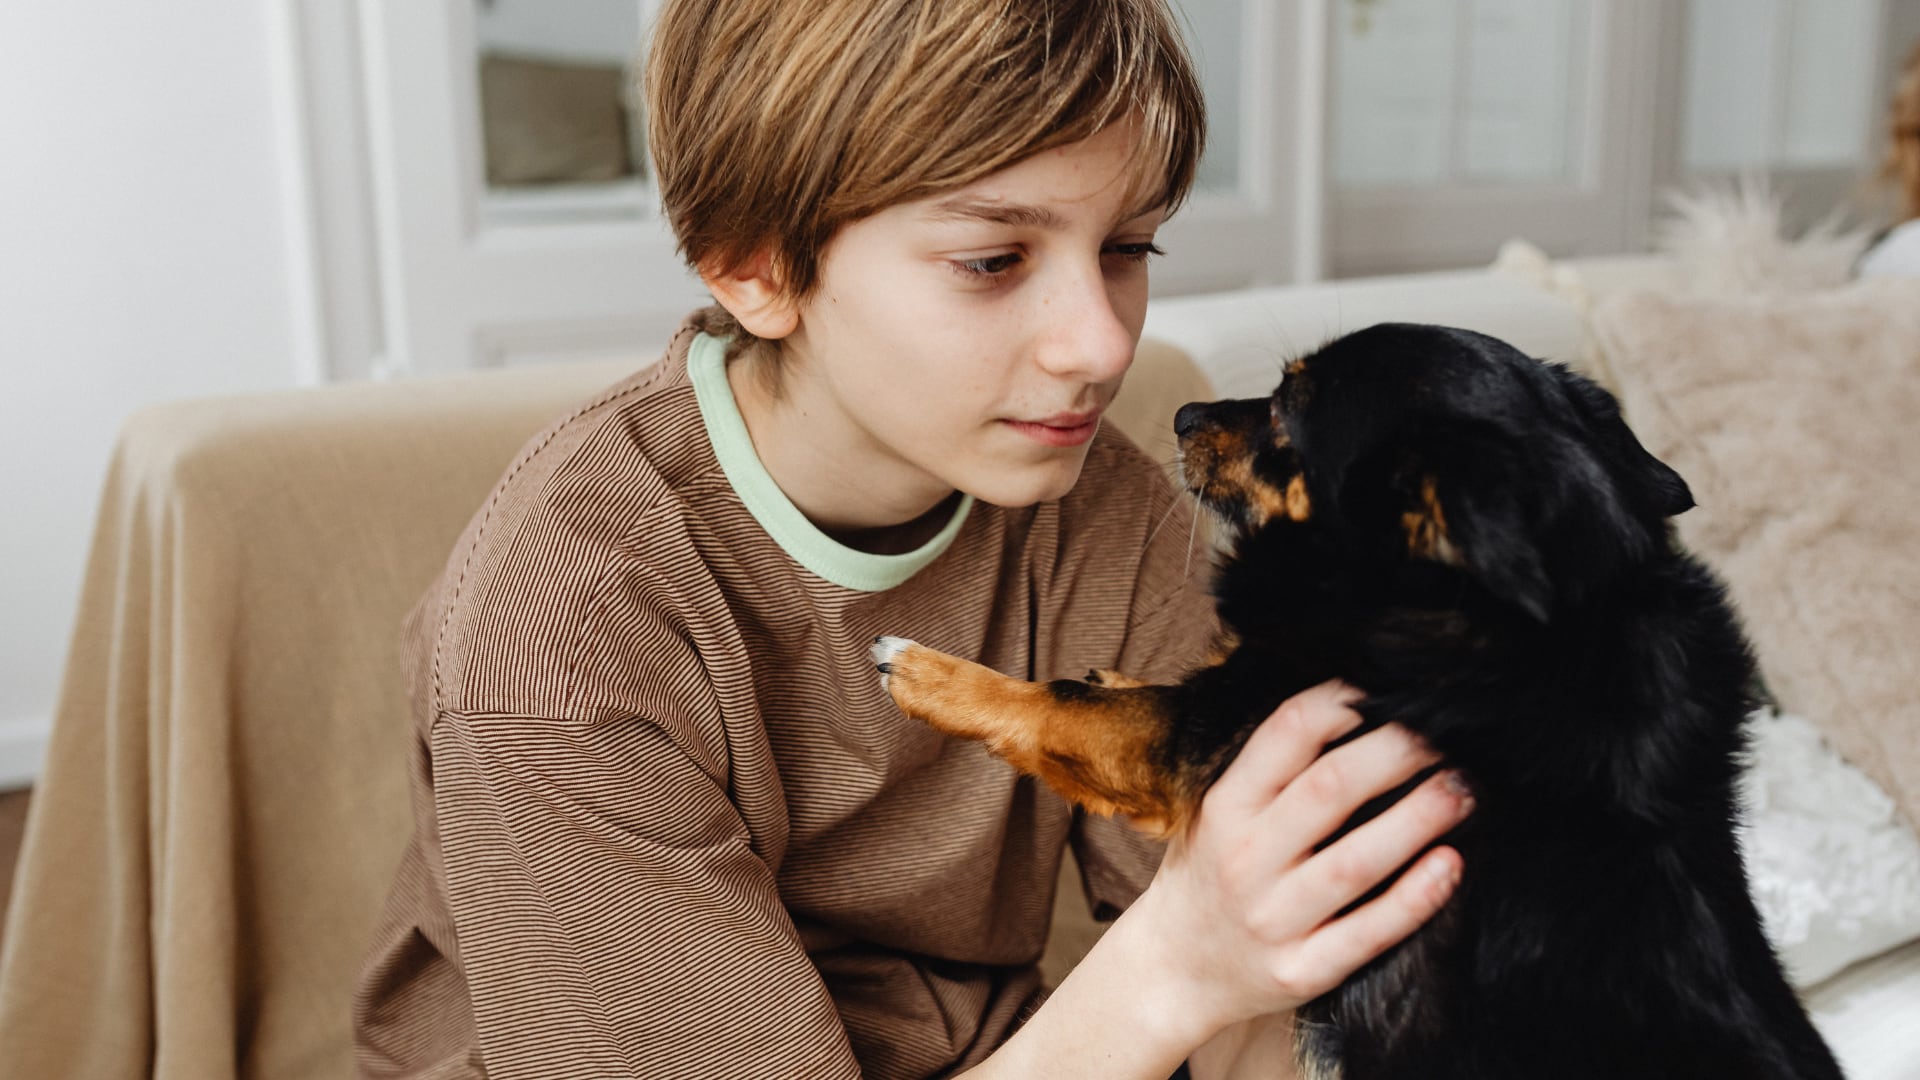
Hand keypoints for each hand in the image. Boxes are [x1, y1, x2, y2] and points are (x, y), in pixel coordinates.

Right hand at [1127, 681, 1470, 1035]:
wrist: (1176, 968)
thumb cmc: (1212, 873)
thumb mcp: (1218, 811)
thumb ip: (1273, 769)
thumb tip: (1361, 708)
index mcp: (1226, 807)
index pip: (1287, 734)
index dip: (1344, 701)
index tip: (1389, 690)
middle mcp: (1245, 859)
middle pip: (1330, 790)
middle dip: (1397, 752)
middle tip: (1447, 735)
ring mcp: (1273, 919)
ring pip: (1355, 863)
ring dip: (1418, 820)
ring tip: (1463, 790)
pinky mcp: (1301, 971)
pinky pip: (1367, 934)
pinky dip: (1414, 899)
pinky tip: (1451, 865)